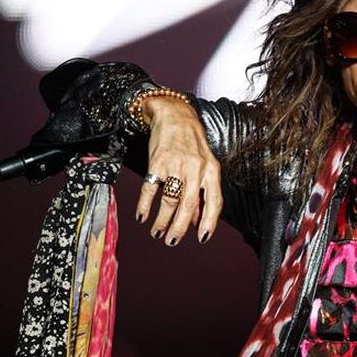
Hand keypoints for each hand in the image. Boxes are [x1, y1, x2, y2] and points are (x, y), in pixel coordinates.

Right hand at [136, 95, 221, 245]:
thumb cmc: (192, 143)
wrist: (175, 115)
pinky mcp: (158, 161)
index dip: (210, 223)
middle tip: (171, 241)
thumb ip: (202, 193)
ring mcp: (177, 165)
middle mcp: (196, 169)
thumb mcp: (204, 165)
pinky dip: (145, 205)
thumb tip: (199, 221)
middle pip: (189, 206)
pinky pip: (151, 188)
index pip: (214, 202)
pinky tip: (142, 216)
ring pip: (170, 201)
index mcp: (212, 171)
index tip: (203, 239)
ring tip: (157, 232)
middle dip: (180, 229)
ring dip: (162, 221)